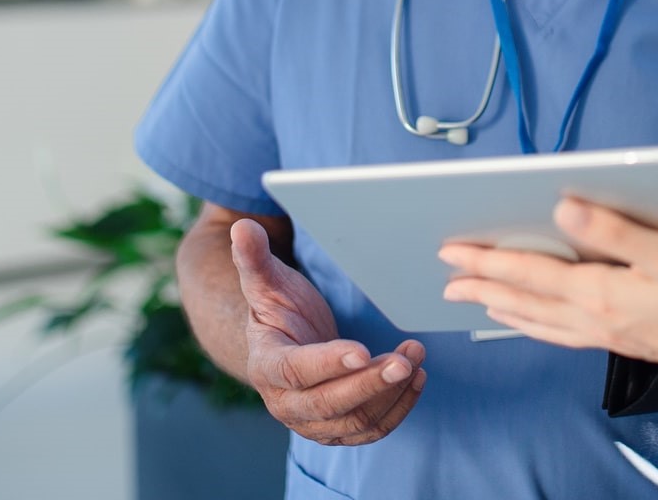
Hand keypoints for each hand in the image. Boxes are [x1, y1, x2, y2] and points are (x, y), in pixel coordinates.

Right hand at [231, 218, 426, 444]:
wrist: (285, 345)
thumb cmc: (278, 309)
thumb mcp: (266, 282)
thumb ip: (253, 259)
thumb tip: (241, 227)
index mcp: (266, 365)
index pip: (295, 370)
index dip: (328, 362)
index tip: (362, 349)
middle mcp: (285, 402)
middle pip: (328, 404)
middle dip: (368, 384)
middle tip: (403, 361)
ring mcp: (312, 421)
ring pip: (354, 421)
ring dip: (389, 393)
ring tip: (415, 358)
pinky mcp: (338, 429)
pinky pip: (371, 430)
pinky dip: (397, 408)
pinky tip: (416, 379)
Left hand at [438, 198, 657, 379]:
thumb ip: (612, 228)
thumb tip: (562, 206)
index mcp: (598, 292)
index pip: (528, 272)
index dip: (487, 260)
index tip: (453, 250)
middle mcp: (591, 318)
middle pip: (523, 300)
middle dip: (482, 286)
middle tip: (447, 278)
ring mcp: (601, 333)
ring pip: (536, 321)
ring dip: (501, 307)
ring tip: (475, 299)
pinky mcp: (615, 341)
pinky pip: (557, 334)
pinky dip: (532, 325)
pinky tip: (528, 321)